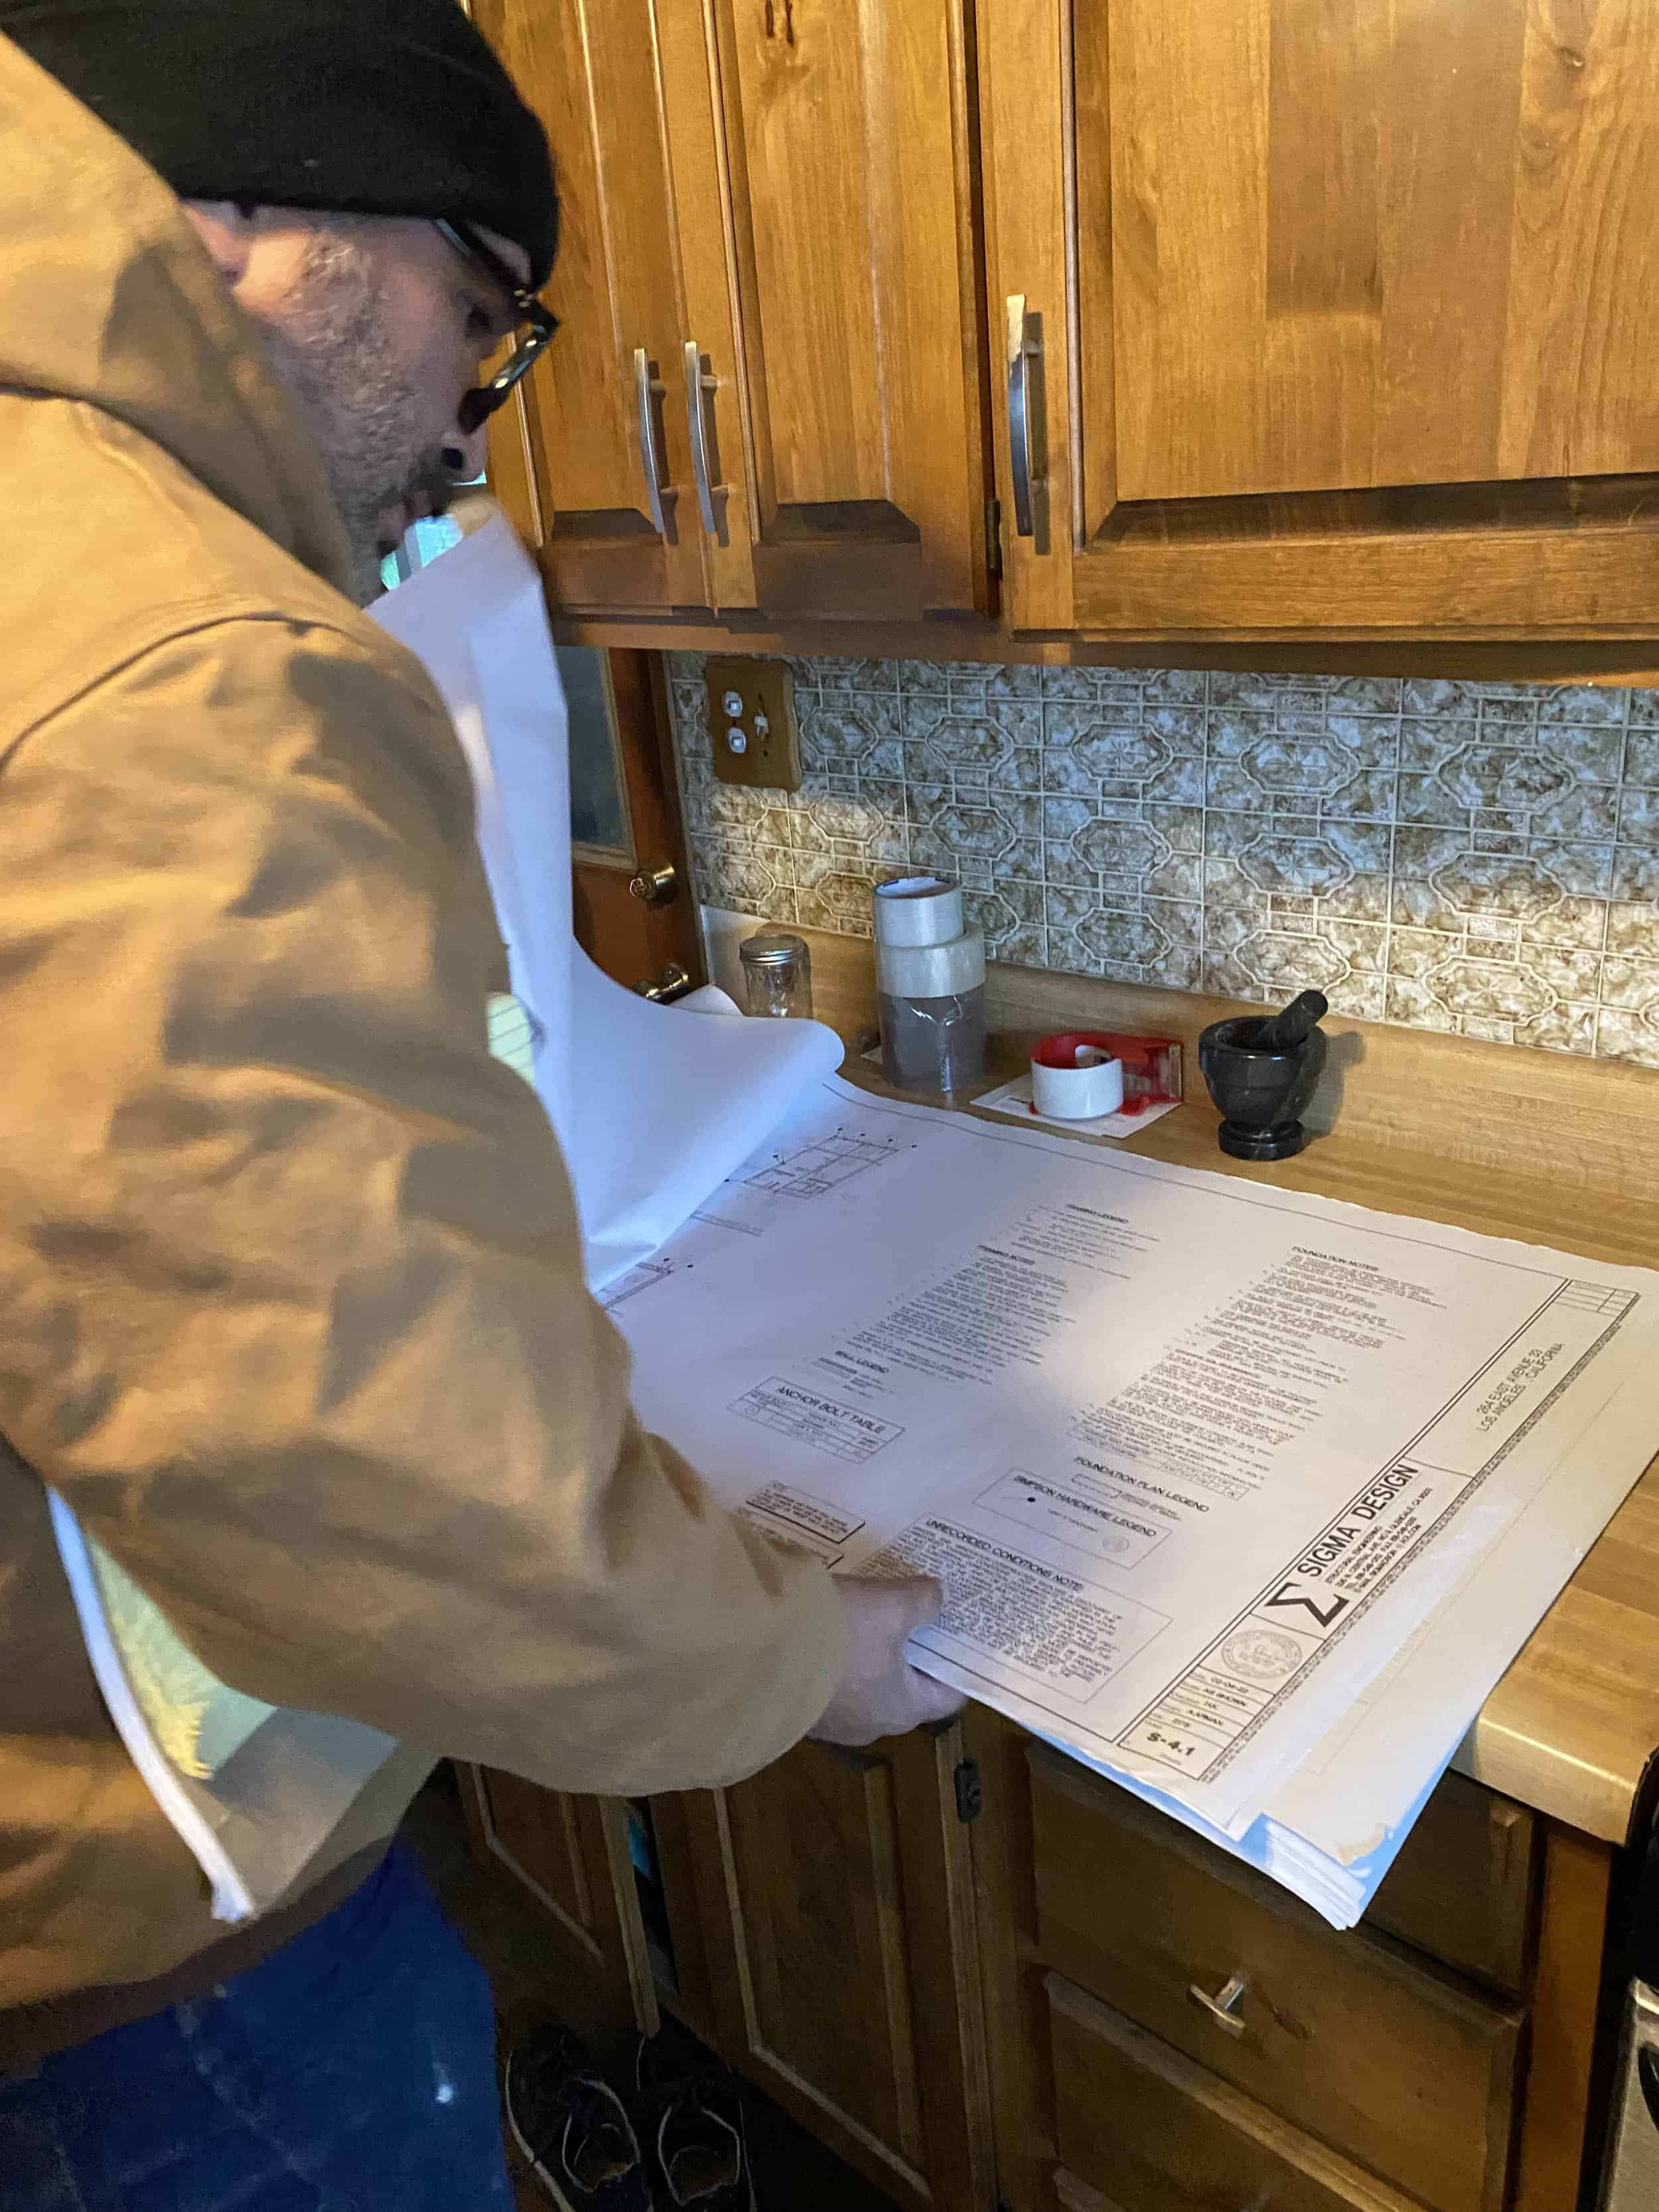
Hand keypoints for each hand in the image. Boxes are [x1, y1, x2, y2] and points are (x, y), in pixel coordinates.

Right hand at [810, 1574, 965, 1746]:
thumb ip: (922, 1600)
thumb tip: (935, 1598)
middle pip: (903, 1687)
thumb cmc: (840, 1633)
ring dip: (865, 1651)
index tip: (956, 1630)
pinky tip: (825, 1622)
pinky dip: (831, 1654)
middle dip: (907, 1649)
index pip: (947, 1696)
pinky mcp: (795, 1706)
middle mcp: (869, 1725)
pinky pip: (825, 1680)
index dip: (956, 1662)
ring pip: (861, 1682)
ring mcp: (828, 1721)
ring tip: (864, 1609)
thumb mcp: (891, 1604)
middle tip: (909, 1610)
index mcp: (902, 1709)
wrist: (754, 1649)